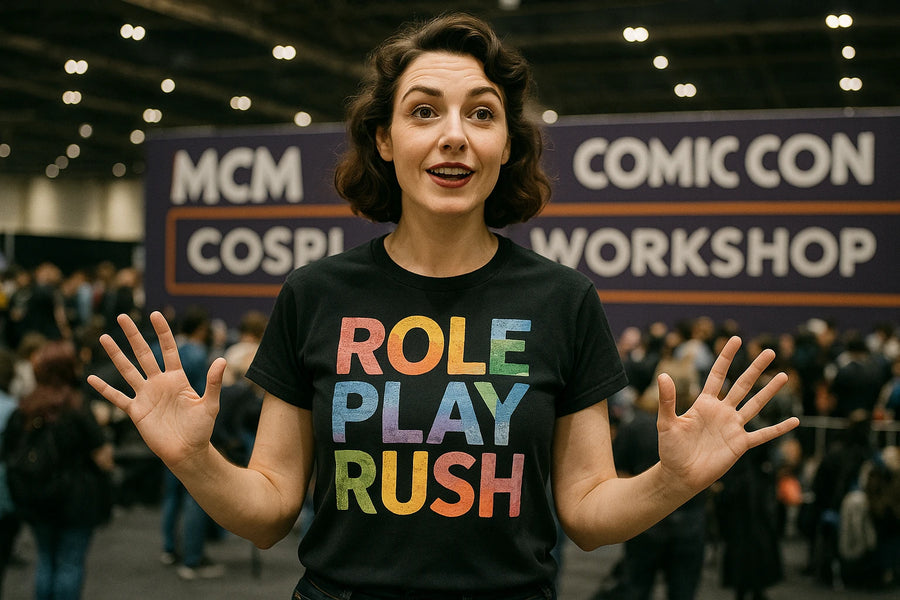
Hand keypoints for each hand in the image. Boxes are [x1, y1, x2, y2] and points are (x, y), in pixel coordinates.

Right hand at [87, 311, 226, 468]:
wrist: (187, 452)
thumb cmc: (201, 429)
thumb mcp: (210, 404)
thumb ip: (214, 382)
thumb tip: (222, 360)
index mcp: (177, 378)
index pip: (168, 349)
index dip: (162, 332)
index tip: (155, 314)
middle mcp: (159, 383)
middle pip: (143, 354)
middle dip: (134, 335)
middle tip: (123, 316)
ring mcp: (146, 395)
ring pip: (127, 370)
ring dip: (116, 354)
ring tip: (104, 337)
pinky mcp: (136, 411)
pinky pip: (117, 397)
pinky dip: (104, 389)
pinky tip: (91, 378)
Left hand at [655, 336, 798, 493]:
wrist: (679, 475)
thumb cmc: (670, 449)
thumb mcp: (666, 422)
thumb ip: (667, 400)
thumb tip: (662, 374)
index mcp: (704, 403)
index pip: (718, 374)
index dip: (726, 357)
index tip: (736, 339)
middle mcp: (722, 411)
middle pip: (742, 385)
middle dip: (756, 368)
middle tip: (770, 351)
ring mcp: (733, 427)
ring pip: (755, 404)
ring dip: (769, 390)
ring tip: (783, 375)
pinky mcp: (740, 444)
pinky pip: (763, 434)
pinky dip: (778, 429)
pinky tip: (794, 421)